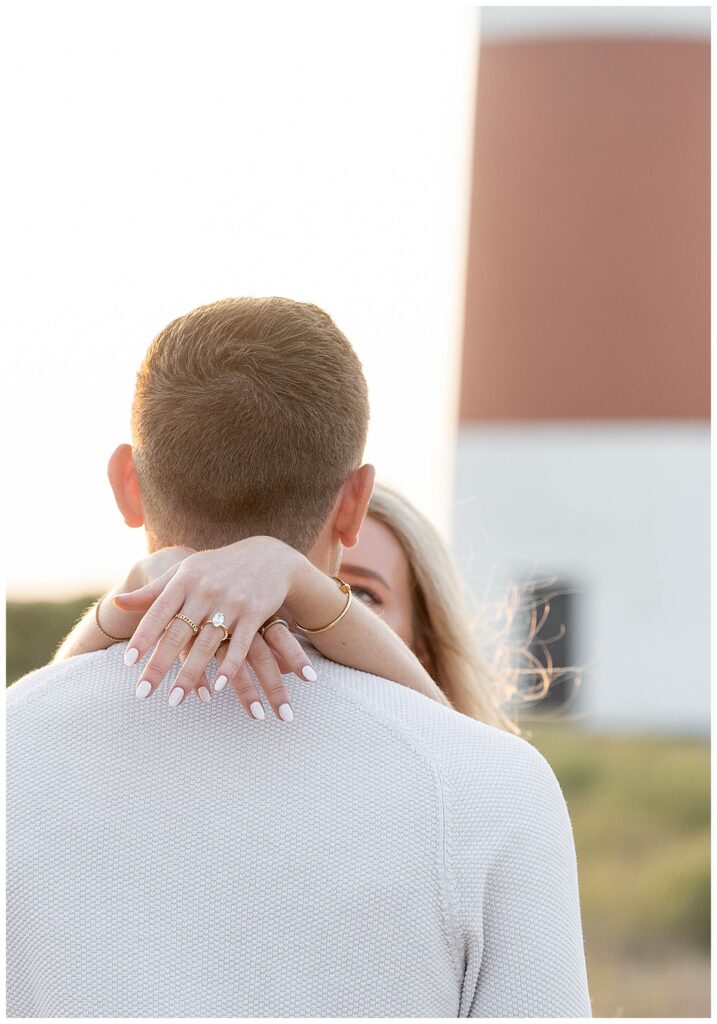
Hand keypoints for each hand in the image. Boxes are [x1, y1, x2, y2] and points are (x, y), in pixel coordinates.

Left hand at [113, 537, 315, 720]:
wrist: (268, 557)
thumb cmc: (217, 567)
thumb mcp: (185, 572)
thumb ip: (153, 591)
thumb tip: (117, 602)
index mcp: (185, 580)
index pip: (158, 612)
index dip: (143, 638)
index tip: (128, 663)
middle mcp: (206, 591)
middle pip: (178, 633)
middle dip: (159, 665)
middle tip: (143, 693)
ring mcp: (231, 603)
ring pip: (206, 644)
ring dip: (190, 674)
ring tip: (174, 700)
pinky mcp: (254, 613)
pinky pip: (239, 644)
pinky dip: (228, 666)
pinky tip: (216, 687)